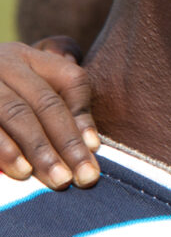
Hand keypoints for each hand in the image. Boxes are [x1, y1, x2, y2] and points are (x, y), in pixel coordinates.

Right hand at [0, 39, 99, 188]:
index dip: (83, 115)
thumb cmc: (4, 93)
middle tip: (84, 177)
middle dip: (67, 142)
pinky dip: (5, 150)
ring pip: (16, 114)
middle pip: (45, 102)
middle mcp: (4, 64)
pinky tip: (21, 171)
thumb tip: (90, 140)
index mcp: (29, 58)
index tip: (95, 148)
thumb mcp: (32, 83)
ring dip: (39, 150)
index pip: (70, 79)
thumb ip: (64, 98)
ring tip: (58, 178)